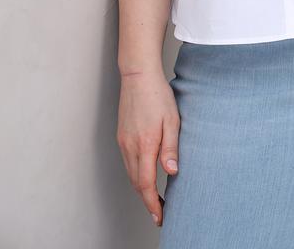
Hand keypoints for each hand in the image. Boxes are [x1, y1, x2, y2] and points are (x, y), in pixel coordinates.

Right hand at [116, 71, 180, 228]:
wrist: (138, 76)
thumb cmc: (158, 95)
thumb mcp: (172, 120)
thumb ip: (171, 148)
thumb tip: (171, 173)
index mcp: (145, 144)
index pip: (145, 184)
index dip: (152, 204)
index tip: (159, 217)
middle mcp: (130, 146)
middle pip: (136, 183)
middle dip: (147, 200)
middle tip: (160, 213)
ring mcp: (123, 141)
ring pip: (130, 174)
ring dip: (141, 189)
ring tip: (154, 198)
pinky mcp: (122, 136)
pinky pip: (128, 162)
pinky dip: (136, 174)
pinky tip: (145, 175)